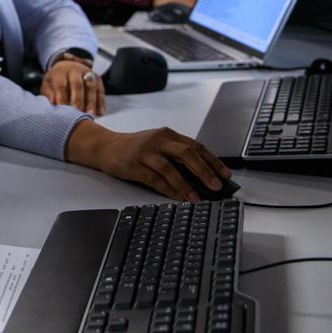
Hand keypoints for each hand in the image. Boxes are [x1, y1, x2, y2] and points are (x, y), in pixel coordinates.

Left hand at [40, 60, 104, 114]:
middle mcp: (75, 70)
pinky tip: (100, 113)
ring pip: (91, 86)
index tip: (63, 111)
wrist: (68, 66)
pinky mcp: (97, 78)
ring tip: (90, 114)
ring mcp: (88, 73)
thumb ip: (49, 94)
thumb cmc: (56, 80)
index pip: (61, 85)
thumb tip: (53, 103)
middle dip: (78, 100)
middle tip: (78, 113)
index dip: (62, 98)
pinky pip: (100, 90)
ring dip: (91, 101)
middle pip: (77, 84)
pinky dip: (101, 102)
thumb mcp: (48, 84)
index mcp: (60, 72)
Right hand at [64, 121, 231, 201]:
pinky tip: (177, 198)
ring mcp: (145, 152)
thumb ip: (177, 156)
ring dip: (185, 184)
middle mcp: (158, 140)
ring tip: (197, 198)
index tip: (226, 174)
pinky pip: (154, 179)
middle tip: (216, 185)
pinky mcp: (133, 165)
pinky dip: (168, 190)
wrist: (105, 147)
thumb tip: (204, 178)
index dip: (212, 160)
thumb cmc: (136, 148)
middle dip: (204, 170)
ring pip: (170, 168)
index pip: (195, 146)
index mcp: (167, 134)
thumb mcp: (158, 146)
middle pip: (186, 153)